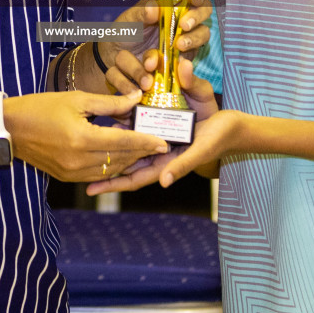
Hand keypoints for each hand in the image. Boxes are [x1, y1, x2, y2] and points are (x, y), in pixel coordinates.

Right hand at [4, 90, 168, 181]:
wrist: (9, 128)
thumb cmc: (40, 107)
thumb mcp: (77, 99)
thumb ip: (109, 103)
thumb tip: (135, 100)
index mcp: (82, 138)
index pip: (123, 142)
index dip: (146, 142)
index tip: (164, 141)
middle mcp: (78, 160)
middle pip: (120, 159)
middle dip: (142, 153)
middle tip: (159, 145)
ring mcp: (72, 172)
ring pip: (111, 171)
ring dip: (129, 161)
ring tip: (143, 150)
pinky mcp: (66, 177)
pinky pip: (97, 176)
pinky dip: (112, 167)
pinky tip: (121, 157)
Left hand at [87, 59, 224, 194]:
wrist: (234, 125)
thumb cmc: (219, 139)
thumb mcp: (201, 151)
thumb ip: (182, 165)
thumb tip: (163, 182)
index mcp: (166, 165)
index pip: (134, 179)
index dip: (113, 185)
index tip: (90, 189)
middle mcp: (160, 156)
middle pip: (127, 165)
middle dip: (106, 168)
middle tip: (80, 169)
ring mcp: (161, 142)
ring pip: (130, 148)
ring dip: (112, 148)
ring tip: (87, 146)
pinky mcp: (164, 126)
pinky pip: (139, 131)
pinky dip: (125, 130)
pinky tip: (109, 123)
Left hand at [102, 0, 213, 96]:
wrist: (115, 59)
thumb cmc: (123, 32)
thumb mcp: (127, 20)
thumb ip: (140, 13)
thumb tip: (154, 8)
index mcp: (169, 1)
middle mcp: (181, 16)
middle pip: (203, 10)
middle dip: (197, 16)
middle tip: (184, 25)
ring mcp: (185, 36)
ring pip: (202, 33)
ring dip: (193, 38)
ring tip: (179, 45)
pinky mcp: (185, 56)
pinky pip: (192, 55)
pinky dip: (186, 58)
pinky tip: (178, 61)